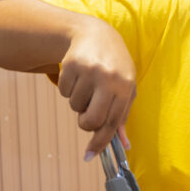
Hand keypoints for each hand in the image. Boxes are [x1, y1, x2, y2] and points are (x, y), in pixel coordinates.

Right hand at [57, 20, 136, 158]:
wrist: (95, 34)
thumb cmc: (114, 66)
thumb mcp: (125, 87)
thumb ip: (122, 116)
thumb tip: (123, 144)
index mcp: (126, 87)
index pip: (112, 123)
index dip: (100, 142)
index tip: (89, 156)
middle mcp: (109, 79)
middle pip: (90, 120)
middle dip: (85, 123)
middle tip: (86, 113)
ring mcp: (89, 70)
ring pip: (74, 106)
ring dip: (78, 100)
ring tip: (87, 84)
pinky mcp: (71, 64)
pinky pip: (64, 91)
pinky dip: (68, 88)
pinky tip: (78, 75)